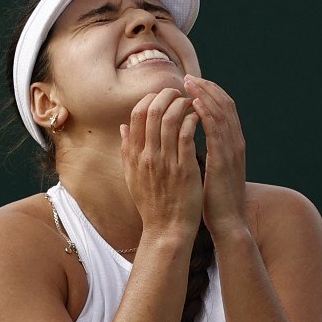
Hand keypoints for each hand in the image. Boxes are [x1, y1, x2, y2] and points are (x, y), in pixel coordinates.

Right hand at [120, 87, 202, 233]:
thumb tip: (123, 126)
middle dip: (167, 95)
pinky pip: (186, 135)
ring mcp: (165, 161)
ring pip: (170, 119)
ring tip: (191, 102)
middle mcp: (147, 156)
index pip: (137, 115)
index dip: (150, 99)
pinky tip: (198, 117)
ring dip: (182, 105)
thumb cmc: (153, 203)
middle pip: (153, 112)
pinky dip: (192, 120)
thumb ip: (127, 150)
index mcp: (134, 156)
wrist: (167, 229)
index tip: (162, 96)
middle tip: (179, 92)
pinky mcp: (184, 168)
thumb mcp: (132, 177)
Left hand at [183, 75, 248, 237]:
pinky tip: (195, 103)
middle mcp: (236, 143)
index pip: (224, 110)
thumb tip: (188, 140)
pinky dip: (207, 113)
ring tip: (189, 83)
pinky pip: (217, 130)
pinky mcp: (224, 160)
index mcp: (233, 145)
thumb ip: (205, 152)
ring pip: (222, 113)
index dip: (210, 94)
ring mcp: (232, 151)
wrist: (228, 223)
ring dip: (205, 95)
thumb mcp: (211, 171)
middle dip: (207, 88)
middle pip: (225, 105)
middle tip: (189, 77)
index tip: (192, 84)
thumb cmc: (215, 200)